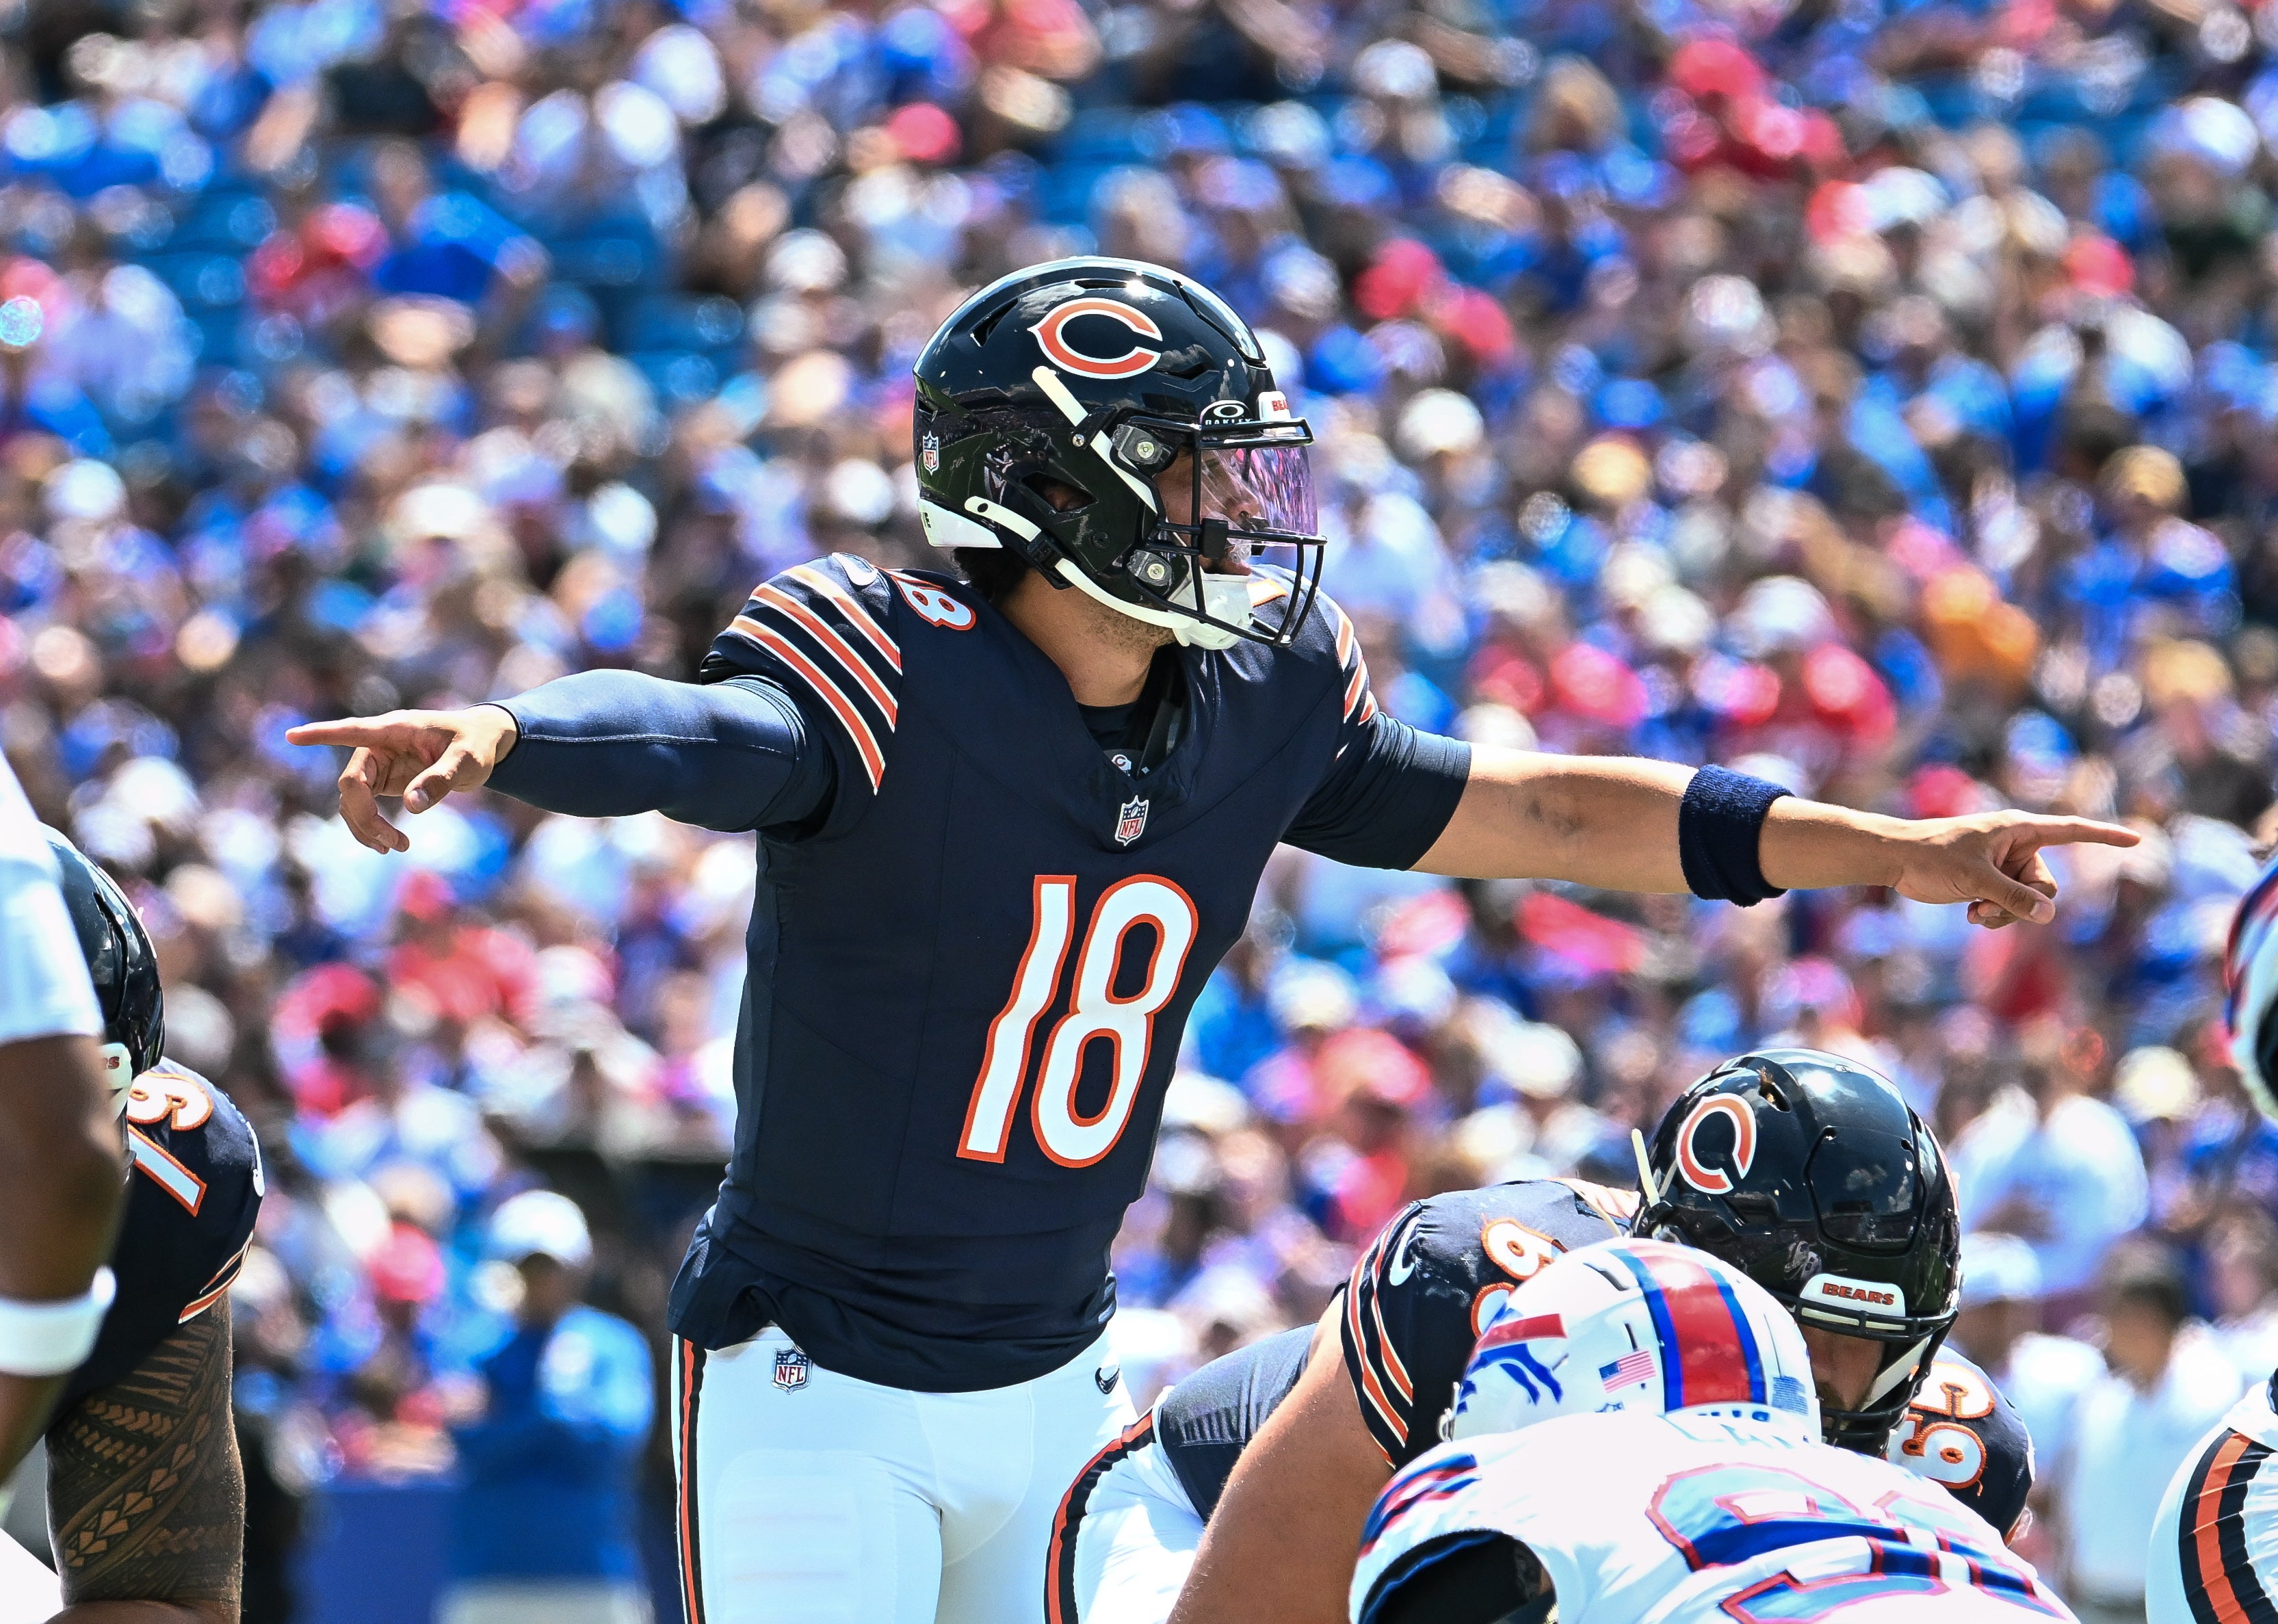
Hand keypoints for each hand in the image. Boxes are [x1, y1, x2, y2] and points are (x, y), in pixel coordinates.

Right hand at [285, 706, 519, 853]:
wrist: (482, 745)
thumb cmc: (476, 744)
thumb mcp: (468, 761)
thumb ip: (441, 780)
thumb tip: (410, 806)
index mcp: (395, 730)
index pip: (352, 730)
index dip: (321, 734)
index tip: (292, 736)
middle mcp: (379, 746)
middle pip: (351, 783)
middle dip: (365, 816)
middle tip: (393, 843)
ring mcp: (378, 764)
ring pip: (352, 799)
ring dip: (365, 827)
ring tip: (396, 847)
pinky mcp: (382, 780)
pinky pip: (362, 806)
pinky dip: (369, 827)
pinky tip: (387, 844)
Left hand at [1882, 811, 2138, 928]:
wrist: (1896, 859)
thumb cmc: (1932, 857)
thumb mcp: (1976, 880)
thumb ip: (2014, 898)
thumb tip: (2049, 915)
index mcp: (2018, 830)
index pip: (2071, 831)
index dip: (2104, 837)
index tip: (2136, 841)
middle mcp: (2017, 846)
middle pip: (2046, 885)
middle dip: (2022, 904)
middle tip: (1984, 909)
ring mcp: (2005, 866)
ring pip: (2028, 901)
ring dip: (2004, 914)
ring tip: (1973, 913)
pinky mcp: (1991, 882)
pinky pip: (2011, 906)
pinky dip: (1994, 914)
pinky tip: (1969, 914)